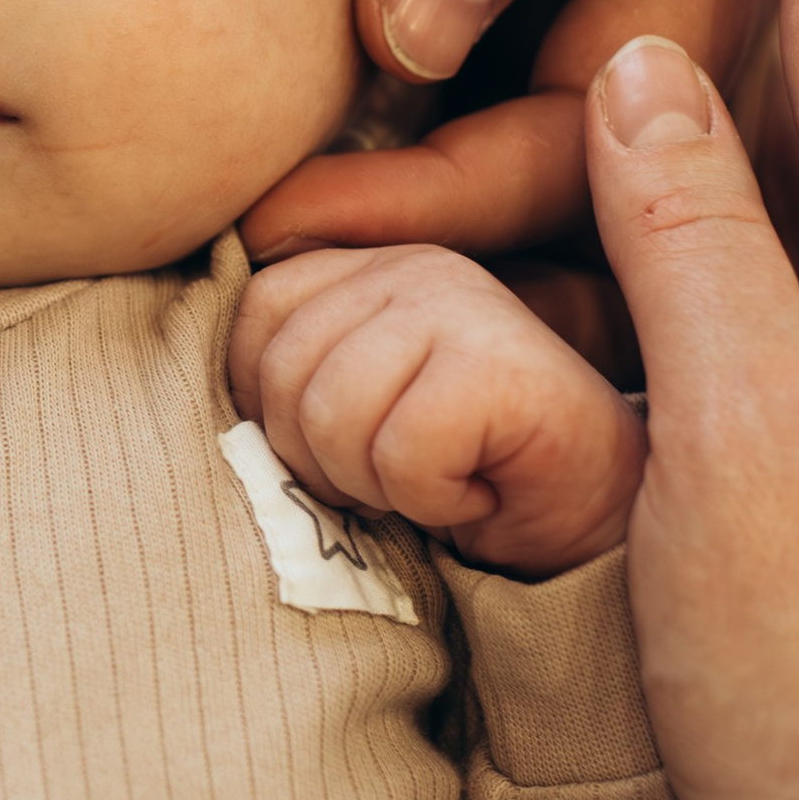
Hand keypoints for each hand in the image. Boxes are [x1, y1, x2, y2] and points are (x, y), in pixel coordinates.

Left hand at [230, 241, 646, 576]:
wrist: (589, 538)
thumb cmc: (461, 484)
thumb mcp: (351, 412)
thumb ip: (289, 366)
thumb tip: (209, 368)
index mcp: (373, 261)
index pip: (253, 315)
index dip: (279, 406)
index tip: (356, 443)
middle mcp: (420, 262)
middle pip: (281, 370)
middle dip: (326, 456)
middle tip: (404, 472)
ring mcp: (467, 303)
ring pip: (329, 414)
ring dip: (378, 483)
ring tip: (441, 478)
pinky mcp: (504, 364)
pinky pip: (398, 450)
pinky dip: (430, 498)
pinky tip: (479, 489)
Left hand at [245, 0, 798, 262]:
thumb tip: (418, 40)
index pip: (605, 120)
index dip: (453, 196)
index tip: (287, 225)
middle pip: (553, 142)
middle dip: (409, 218)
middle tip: (231, 253)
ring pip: (493, 81)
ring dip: (378, 150)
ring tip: (218, 188)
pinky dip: (364, 36)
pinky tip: (247, 56)